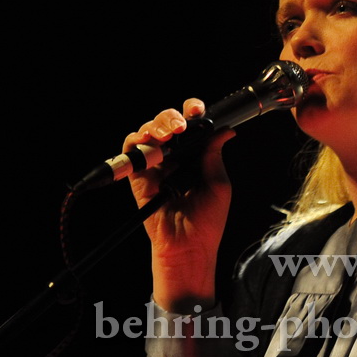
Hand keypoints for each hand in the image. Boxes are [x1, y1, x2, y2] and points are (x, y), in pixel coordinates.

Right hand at [123, 99, 234, 312]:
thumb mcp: (218, 184)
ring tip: (167, 135)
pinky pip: (131, 152)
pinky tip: (149, 145)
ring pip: (147, 132)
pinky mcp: (138, 177)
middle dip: (170, 117)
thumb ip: (214, 156)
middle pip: (166, 123)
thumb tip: (225, 130)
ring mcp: (155, 166)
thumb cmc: (207, 220)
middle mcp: (174, 157)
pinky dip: (136, 143)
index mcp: (195, 156)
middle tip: (180, 126)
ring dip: (154, 127)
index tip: (196, 110)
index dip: (191, 112)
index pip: (191, 125)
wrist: (189, 246)